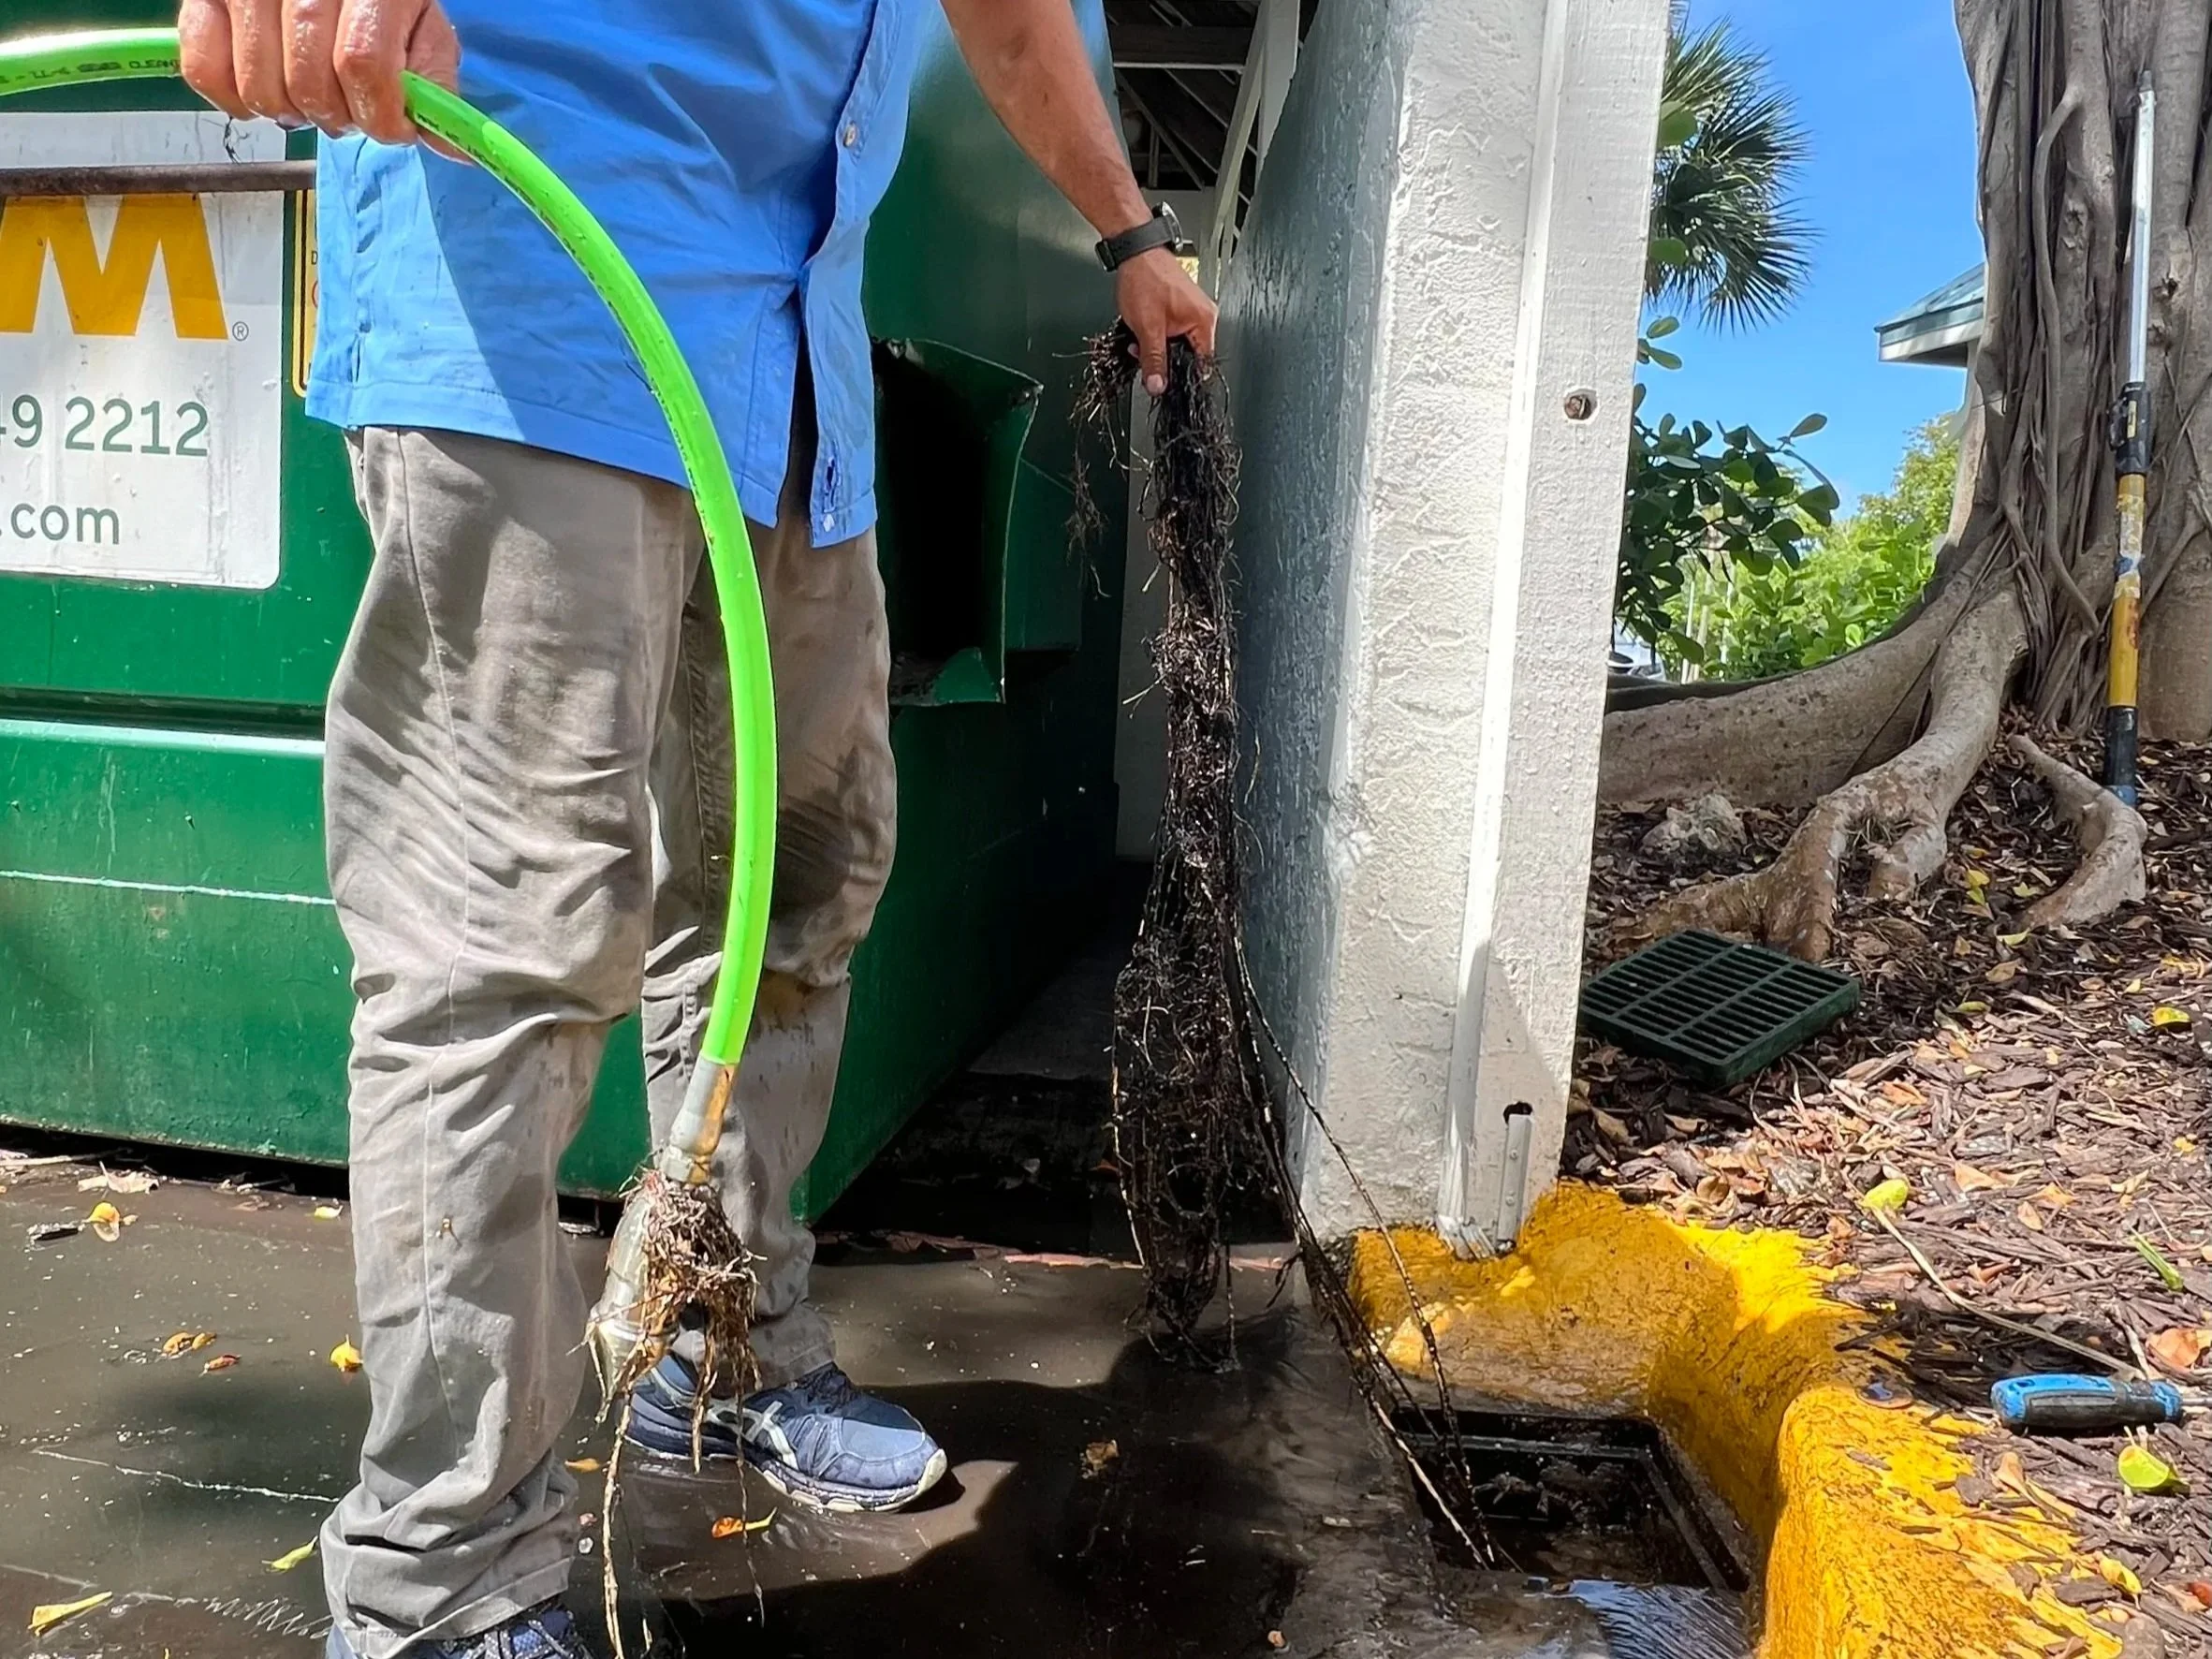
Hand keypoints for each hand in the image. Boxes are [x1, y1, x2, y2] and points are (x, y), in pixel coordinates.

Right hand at [178, 0, 460, 147]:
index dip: (379, 115)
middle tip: (351, 109)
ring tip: (313, 96)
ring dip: (293, 113)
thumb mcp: (422, 20)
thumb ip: (434, 79)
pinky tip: (268, 94)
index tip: (393, 128)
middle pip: (309, 85)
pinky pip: (204, 70)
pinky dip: (234, 100)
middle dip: (339, 118)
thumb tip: (447, 144)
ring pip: (261, 89)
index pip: (362, 66)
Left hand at [1115, 248, 1217, 396]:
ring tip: (1140, 338)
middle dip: (1163, 359)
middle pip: (1188, 355)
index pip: (1202, 364)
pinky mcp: (1180, 307)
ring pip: (1176, 344)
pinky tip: (1143, 329)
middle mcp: (1203, 316)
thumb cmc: (1145, 278)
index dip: (1182, 376)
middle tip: (1143, 354)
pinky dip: (1156, 335)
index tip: (1165, 381)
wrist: (1135, 252)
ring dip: (1156, 347)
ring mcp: (1192, 311)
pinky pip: (1172, 331)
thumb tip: (1158, 386)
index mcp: (1204, 321)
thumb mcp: (1147, 328)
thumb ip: (1154, 360)